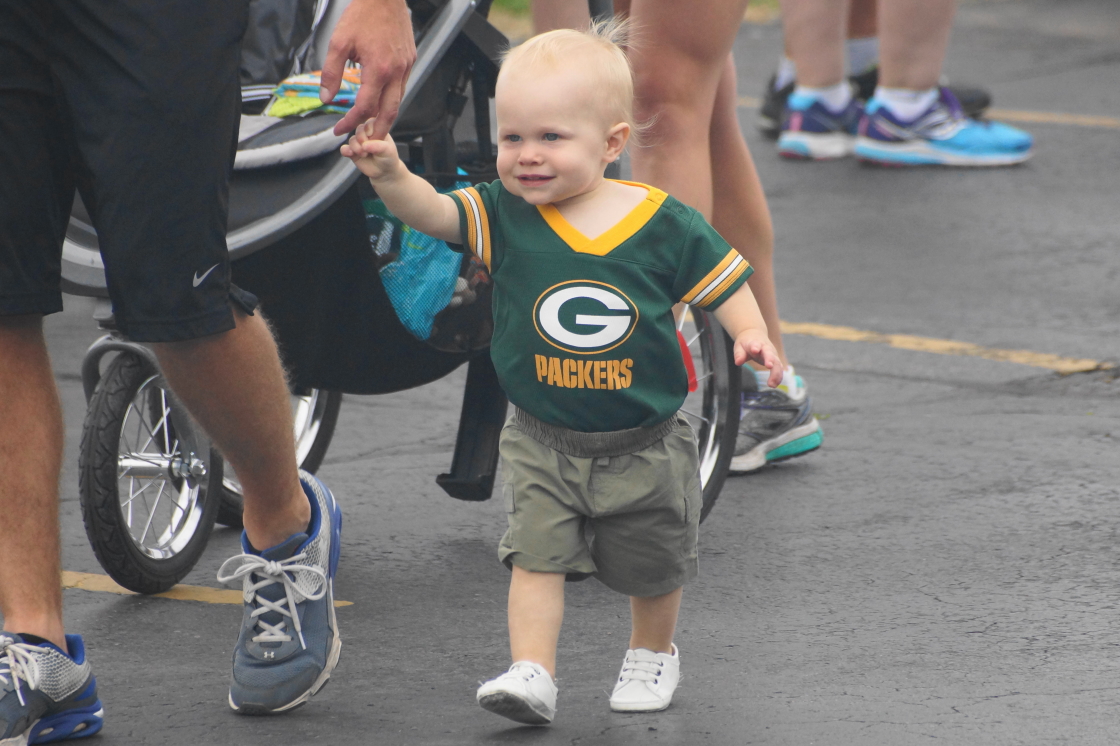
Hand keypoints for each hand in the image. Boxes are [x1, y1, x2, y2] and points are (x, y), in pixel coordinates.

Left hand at [321, 0, 415, 136]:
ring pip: (398, 100)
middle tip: (365, 141)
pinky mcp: (410, 60)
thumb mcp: (338, 43)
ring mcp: (406, 66)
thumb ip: (331, 73)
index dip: (350, 121)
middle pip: (389, 112)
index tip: (339, 128)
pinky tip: (381, 99)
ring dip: (385, 116)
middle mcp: (396, 72)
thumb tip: (326, 98)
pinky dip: (392, 98)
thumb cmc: (361, 16)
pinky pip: (402, 86)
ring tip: (373, 125)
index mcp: (378, 69)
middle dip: (377, 131)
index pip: (364, 107)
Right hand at [341, 124, 400, 180]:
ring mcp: (358, 142)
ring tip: (364, 155)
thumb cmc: (388, 158)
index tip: (372, 138)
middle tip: (368, 149)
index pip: (369, 123)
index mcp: (377, 129)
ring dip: (356, 147)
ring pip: (351, 140)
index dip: (368, 130)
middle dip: (362, 140)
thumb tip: (364, 145)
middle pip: (359, 130)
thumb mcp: (387, 151)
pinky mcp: (352, 151)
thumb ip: (377, 146)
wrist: (384, 171)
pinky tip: (350, 154)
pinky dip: (345, 151)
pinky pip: (344, 149)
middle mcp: (366, 133)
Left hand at [733, 333, 782, 387]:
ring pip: (777, 363)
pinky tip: (774, 385)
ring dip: (776, 373)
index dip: (755, 347)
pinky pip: (779, 369)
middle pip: (770, 353)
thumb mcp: (739, 346)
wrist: (755, 334)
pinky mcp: (776, 360)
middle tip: (769, 366)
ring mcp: (772, 354)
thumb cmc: (746, 343)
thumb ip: (739, 354)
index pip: (756, 344)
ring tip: (772, 384)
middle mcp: (766, 348)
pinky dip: (778, 377)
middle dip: (770, 359)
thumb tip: (738, 362)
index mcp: (756, 343)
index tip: (755, 350)